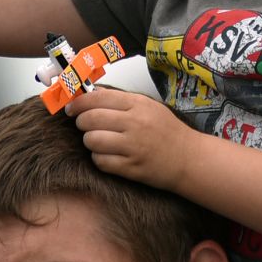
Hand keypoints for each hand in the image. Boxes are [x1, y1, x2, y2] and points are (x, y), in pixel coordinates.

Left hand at [67, 88, 199, 190]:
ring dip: (90, 141)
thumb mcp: (148, 106)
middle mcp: (135, 123)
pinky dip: (99, 159)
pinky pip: (100, 161)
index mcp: (138, 104)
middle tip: (85, 125)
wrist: (189, 158)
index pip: (97, 98)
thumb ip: (121, 100)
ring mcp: (133, 147)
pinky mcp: (131, 168)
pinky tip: (108, 156)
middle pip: (90, 119)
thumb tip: (92, 94)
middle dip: (81, 122)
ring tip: (99, 141)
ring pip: (91, 141)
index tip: (72, 108)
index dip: (79, 102)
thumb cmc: (167, 131)